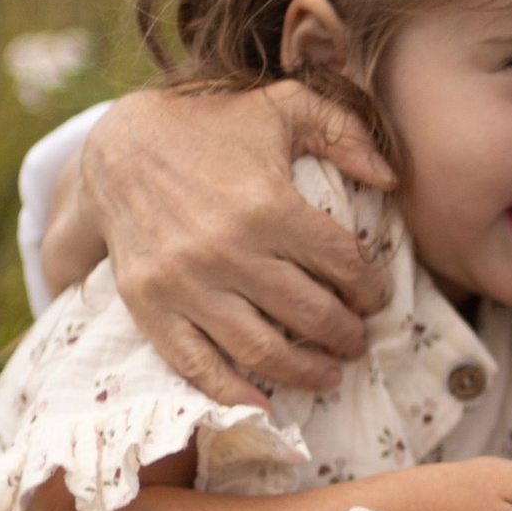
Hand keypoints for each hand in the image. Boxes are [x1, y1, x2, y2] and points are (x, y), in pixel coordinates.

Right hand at [78, 83, 394, 404]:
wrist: (119, 145)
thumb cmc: (212, 125)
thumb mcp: (283, 106)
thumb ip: (344, 131)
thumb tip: (393, 177)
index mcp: (269, 204)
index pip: (343, 265)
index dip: (370, 289)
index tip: (375, 298)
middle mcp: (228, 250)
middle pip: (311, 314)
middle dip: (346, 334)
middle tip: (357, 339)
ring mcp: (186, 283)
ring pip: (262, 351)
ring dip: (306, 370)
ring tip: (329, 371)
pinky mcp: (150, 304)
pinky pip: (195, 365)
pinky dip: (232, 393)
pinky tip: (263, 404)